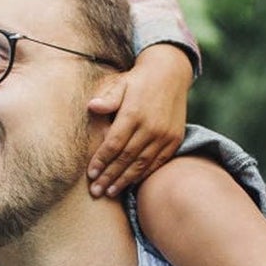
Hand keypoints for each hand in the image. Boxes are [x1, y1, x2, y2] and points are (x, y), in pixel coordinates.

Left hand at [86, 44, 190, 197]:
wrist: (170, 73)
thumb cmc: (138, 81)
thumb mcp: (121, 84)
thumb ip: (108, 98)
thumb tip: (92, 106)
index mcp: (134, 113)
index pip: (114, 144)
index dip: (101, 161)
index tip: (90, 175)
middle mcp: (151, 127)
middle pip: (126, 158)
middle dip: (110, 177)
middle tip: (96, 192)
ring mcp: (165, 135)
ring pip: (142, 164)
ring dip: (125, 180)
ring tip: (111, 192)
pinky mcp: (175, 139)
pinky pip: (158, 162)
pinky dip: (144, 174)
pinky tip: (132, 183)